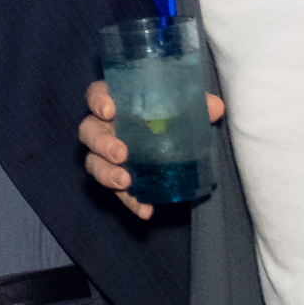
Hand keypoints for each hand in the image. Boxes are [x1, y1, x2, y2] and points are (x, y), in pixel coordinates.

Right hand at [79, 76, 224, 220]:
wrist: (177, 141)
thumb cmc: (173, 114)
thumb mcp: (187, 106)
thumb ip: (198, 104)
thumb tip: (215, 107)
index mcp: (117, 102)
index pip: (97, 95)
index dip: (98, 101)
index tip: (109, 110)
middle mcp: (105, 127)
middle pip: (89, 131)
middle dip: (101, 144)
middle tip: (121, 154)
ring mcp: (107, 154)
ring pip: (93, 162)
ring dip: (106, 174)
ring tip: (125, 182)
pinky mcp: (118, 178)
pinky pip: (117, 192)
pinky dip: (130, 202)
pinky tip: (145, 210)